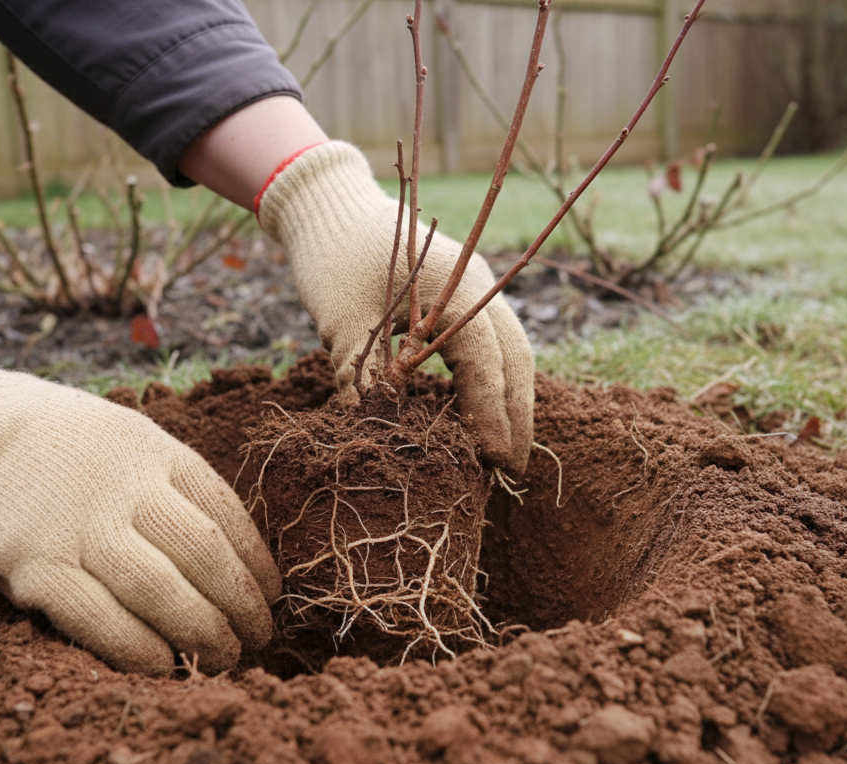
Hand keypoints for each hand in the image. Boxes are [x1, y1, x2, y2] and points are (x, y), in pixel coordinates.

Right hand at [0, 315, 278, 674]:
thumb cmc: (40, 438)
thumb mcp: (115, 432)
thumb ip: (157, 482)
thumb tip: (215, 547)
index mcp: (152, 448)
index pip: (226, 511)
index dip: (256, 560)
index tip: (271, 592)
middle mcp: (125, 486)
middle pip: (206, 555)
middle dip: (241, 605)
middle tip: (258, 637)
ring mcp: (81, 526)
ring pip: (165, 592)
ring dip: (203, 634)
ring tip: (224, 659)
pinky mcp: (37, 566)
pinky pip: (102, 620)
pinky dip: (140, 649)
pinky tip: (165, 667)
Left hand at [256, 141, 534, 472]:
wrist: (329, 207)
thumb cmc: (331, 258)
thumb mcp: (341, 322)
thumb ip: (358, 377)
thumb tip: (371, 440)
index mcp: (457, 286)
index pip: (486, 360)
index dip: (492, 413)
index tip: (492, 460)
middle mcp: (479, 287)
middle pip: (516, 359)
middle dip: (517, 417)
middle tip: (512, 473)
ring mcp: (475, 291)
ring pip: (511, 353)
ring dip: (511, 401)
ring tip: (505, 454)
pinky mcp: (462, 299)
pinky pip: (491, 346)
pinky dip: (493, 382)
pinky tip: (483, 417)